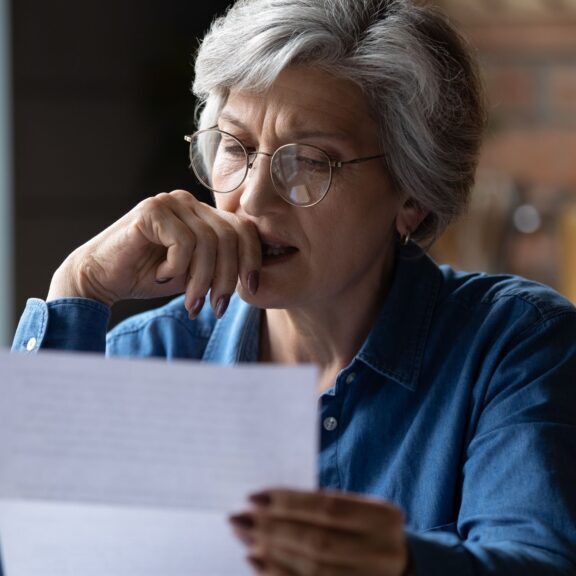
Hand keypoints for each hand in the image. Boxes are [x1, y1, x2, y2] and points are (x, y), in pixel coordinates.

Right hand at [47, 190, 261, 316]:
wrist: (101, 279)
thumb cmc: (149, 276)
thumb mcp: (196, 274)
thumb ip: (222, 267)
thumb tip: (256, 277)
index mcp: (203, 213)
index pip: (244, 229)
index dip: (252, 260)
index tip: (252, 290)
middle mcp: (189, 202)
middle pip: (229, 236)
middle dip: (227, 278)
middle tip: (215, 307)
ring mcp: (170, 202)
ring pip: (208, 242)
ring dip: (202, 280)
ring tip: (190, 302)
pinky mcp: (151, 211)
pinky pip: (183, 243)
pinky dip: (176, 268)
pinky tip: (161, 275)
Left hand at [230, 489, 408, 575]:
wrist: (396, 568)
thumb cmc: (363, 529)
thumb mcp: (355, 510)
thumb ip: (320, 506)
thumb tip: (264, 503)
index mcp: (383, 517)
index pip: (329, 507)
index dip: (289, 502)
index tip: (254, 496)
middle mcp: (382, 552)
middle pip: (318, 541)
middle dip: (272, 528)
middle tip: (239, 518)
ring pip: (312, 569)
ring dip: (271, 552)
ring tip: (244, 537)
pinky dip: (279, 574)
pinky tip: (257, 562)